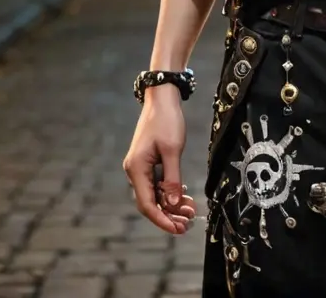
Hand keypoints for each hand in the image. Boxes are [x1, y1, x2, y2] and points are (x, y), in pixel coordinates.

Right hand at [123, 89, 196, 233]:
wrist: (162, 97)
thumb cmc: (167, 120)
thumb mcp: (172, 150)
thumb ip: (172, 178)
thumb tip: (172, 203)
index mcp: (136, 169)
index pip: (147, 204)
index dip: (162, 220)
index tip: (177, 229)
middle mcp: (135, 170)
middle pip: (150, 202)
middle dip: (169, 214)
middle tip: (187, 224)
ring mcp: (141, 166)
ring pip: (155, 193)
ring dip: (171, 203)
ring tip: (190, 211)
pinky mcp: (148, 161)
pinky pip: (157, 182)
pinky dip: (170, 190)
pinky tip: (184, 195)